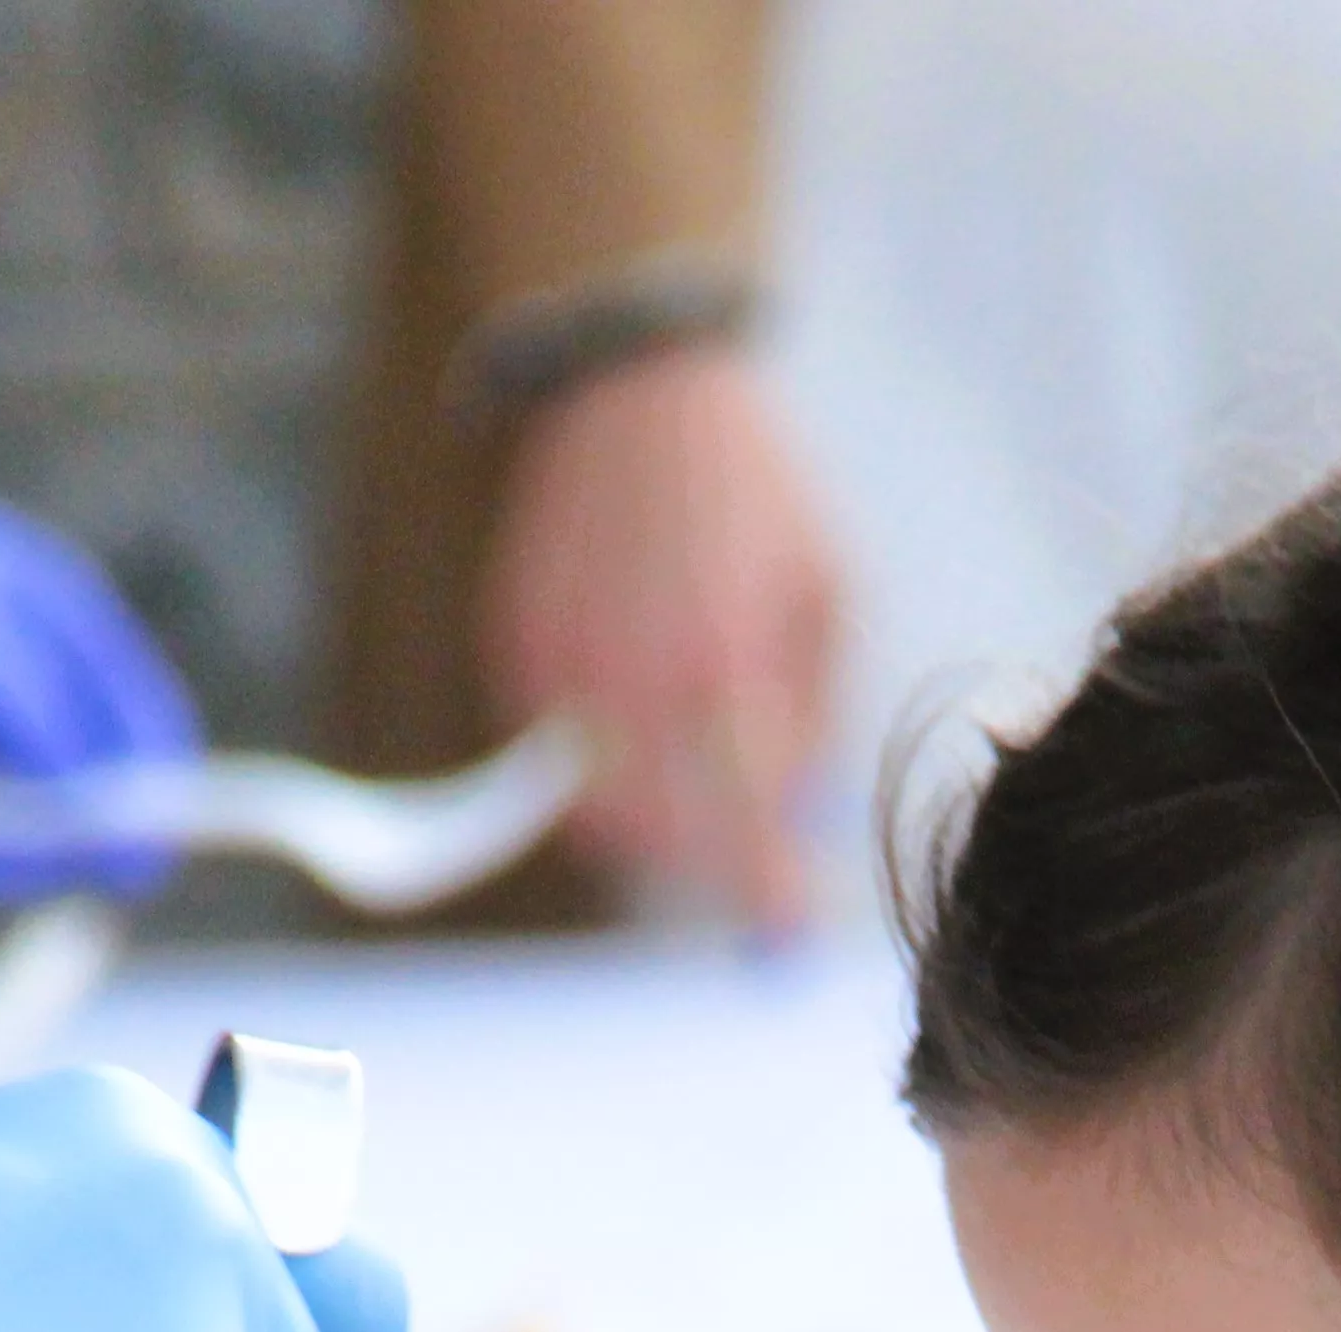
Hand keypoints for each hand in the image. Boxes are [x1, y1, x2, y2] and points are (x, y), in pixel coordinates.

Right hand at [483, 344, 841, 937]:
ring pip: (591, 810)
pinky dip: (592, 758)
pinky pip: (548, 748)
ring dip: (645, 819)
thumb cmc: (756, 490)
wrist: (641, 385)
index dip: (765, 894)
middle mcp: (635, 676)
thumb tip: (795, 817)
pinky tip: (635, 700)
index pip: (743, 825)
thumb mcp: (824, 590)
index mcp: (726, 664)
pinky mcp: (516, 642)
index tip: (783, 936)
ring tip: (690, 765)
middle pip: (659, 839)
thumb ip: (812, 714)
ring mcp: (563, 663)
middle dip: (704, 860)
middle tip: (741, 850)